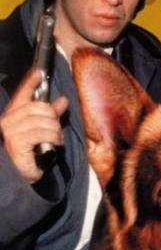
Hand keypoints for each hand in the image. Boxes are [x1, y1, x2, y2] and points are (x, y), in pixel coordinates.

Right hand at [0, 68, 68, 182]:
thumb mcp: (42, 131)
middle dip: (52, 116)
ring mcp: (11, 132)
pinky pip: (42, 133)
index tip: (39, 72)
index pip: (22, 95)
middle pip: (37, 107)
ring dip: (55, 130)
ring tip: (56, 139)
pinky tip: (55, 144)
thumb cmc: (30, 154)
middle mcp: (8, 121)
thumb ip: (50, 115)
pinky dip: (53, 137)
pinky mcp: (17, 143)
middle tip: (57, 128)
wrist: (21, 177)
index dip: (30, 82)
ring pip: (42, 120)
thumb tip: (62, 100)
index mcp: (12, 116)